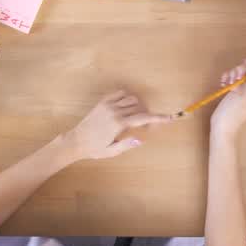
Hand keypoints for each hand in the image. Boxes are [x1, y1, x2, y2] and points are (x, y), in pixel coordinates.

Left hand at [57, 91, 172, 160]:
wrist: (76, 141)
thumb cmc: (94, 149)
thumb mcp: (111, 151)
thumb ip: (126, 145)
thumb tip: (140, 140)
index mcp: (118, 124)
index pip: (143, 118)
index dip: (157, 118)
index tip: (169, 118)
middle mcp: (114, 111)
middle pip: (139, 106)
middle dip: (146, 114)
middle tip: (145, 125)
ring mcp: (108, 105)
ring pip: (131, 98)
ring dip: (137, 105)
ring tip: (135, 117)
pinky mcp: (102, 102)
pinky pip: (119, 93)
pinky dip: (126, 98)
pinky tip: (125, 108)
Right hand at [209, 59, 245, 141]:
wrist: (221, 127)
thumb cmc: (232, 114)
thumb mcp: (242, 96)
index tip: (245, 62)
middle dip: (241, 68)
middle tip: (234, 78)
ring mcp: (244, 88)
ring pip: (242, 71)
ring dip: (232, 73)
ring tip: (227, 83)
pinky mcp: (235, 89)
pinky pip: (233, 77)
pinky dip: (227, 77)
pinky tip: (223, 83)